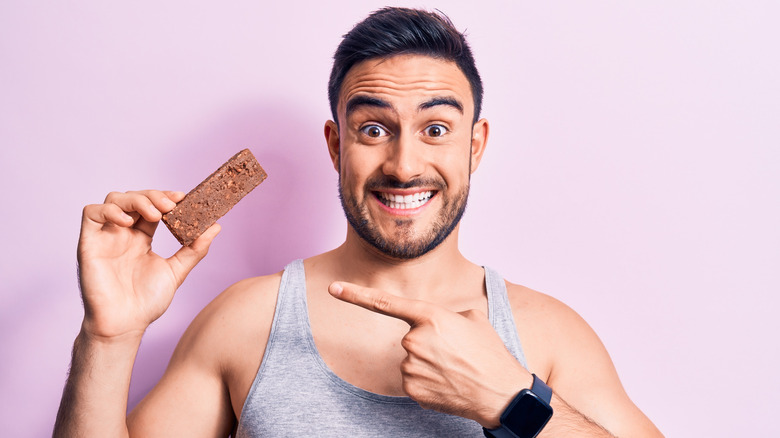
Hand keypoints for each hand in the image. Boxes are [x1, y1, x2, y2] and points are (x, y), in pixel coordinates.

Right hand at [78, 190, 219, 339]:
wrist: (124, 325)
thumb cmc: (146, 302)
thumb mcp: (176, 271)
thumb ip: (194, 249)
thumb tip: (216, 227)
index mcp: (141, 238)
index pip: (152, 206)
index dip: (165, 197)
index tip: (183, 198)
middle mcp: (123, 233)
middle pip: (134, 198)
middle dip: (153, 196)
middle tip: (171, 206)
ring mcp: (106, 236)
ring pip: (114, 199)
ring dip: (136, 199)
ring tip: (154, 214)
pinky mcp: (89, 243)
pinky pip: (91, 213)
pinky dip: (109, 210)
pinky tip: (127, 222)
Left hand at [328, 281, 530, 426]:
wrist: (502, 394)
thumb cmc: (490, 353)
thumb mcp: (473, 319)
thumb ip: (445, 315)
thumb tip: (434, 324)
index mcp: (430, 317)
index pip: (384, 303)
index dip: (355, 295)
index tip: (333, 288)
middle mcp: (415, 340)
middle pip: (410, 338)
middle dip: (429, 343)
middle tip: (455, 353)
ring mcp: (411, 367)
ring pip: (411, 360)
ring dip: (430, 363)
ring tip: (456, 368)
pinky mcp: (412, 389)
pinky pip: (414, 380)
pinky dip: (428, 382)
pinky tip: (448, 383)